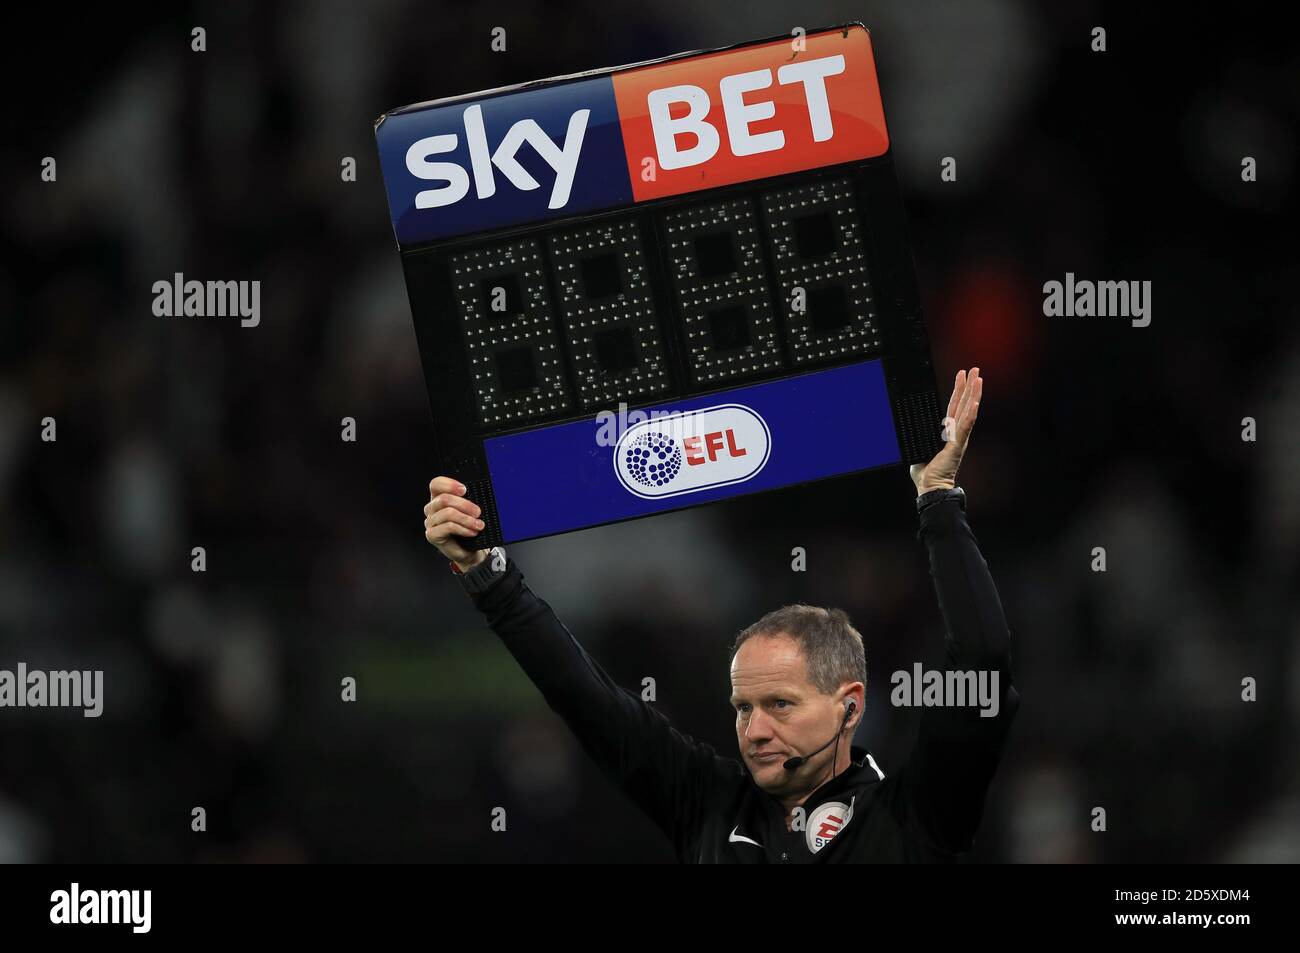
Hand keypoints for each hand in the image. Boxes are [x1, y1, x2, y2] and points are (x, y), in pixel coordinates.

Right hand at [424, 476, 488, 570]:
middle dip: (464, 504)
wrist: (470, 552)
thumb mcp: (470, 512)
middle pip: (444, 499)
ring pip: (448, 513)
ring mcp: (430, 522)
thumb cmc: (469, 529)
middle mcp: (432, 509)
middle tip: (478, 512)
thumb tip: (479, 494)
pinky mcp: (432, 535)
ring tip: (479, 525)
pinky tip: (472, 532)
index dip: (449, 484)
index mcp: (439, 498)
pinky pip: (448, 527)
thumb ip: (469, 502)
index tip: (464, 490)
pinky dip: (463, 529)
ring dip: (467, 519)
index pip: (436, 484)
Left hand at [910, 367, 981, 495]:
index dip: (958, 392)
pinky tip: (975, 403)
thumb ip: (918, 435)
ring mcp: (958, 438)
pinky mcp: (957, 445)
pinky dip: (970, 414)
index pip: (953, 407)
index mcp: (947, 432)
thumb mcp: (919, 446)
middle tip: (975, 370)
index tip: (961, 377)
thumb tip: (906, 424)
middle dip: (969, 386)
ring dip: (973, 395)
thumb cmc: (925, 471)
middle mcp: (956, 433)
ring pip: (967, 412)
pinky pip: (965, 427)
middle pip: (963, 404)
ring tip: (978, 379)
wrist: (930, 486)